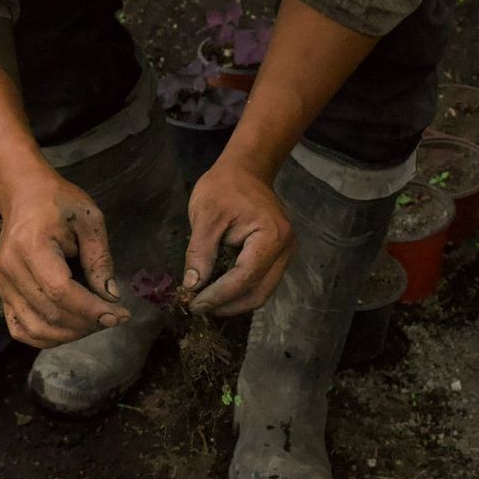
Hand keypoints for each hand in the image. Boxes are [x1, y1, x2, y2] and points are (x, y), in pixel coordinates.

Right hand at [0, 172, 129, 347]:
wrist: (24, 196)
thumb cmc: (59, 202)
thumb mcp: (89, 220)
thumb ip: (100, 259)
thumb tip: (111, 297)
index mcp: (31, 246)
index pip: (61, 292)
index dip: (91, 310)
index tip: (119, 314)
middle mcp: (10, 269)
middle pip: (50, 314)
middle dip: (88, 324)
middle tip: (113, 316)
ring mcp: (2, 284)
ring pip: (36, 329)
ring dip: (70, 335)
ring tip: (94, 322)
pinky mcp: (2, 293)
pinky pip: (21, 329)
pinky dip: (47, 337)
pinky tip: (70, 328)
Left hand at [184, 161, 294, 316]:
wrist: (246, 170)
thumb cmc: (225, 187)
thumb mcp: (205, 215)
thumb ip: (200, 252)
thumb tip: (192, 286)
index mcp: (271, 236)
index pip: (245, 277)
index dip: (219, 296)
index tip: (195, 304)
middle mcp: (285, 249)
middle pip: (259, 292)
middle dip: (228, 305)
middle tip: (198, 308)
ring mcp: (285, 254)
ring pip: (261, 291)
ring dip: (234, 302)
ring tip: (206, 302)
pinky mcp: (277, 256)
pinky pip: (260, 282)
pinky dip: (239, 291)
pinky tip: (218, 292)